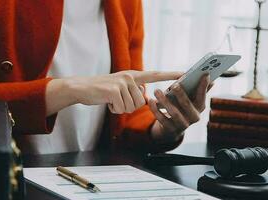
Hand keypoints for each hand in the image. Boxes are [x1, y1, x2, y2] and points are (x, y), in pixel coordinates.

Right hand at [46, 70, 182, 114]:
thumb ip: (135, 91)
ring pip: (132, 106)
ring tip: (111, 100)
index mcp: (133, 75)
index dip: (170, 75)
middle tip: (117, 100)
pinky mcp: (114, 90)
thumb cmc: (102, 90)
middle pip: (141, 102)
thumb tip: (145, 99)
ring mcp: (122, 82)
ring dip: (121, 108)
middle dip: (129, 106)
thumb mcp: (121, 88)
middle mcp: (129, 76)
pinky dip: (113, 109)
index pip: (155, 75)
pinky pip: (121, 108)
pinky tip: (106, 102)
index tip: (185, 74)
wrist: (81, 87)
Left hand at [148, 74, 212, 142]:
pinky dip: (155, 109)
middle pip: (187, 105)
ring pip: (174, 112)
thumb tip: (209, 76)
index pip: (202, 96)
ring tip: (156, 90)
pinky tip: (150, 100)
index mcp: (200, 108)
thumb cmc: (182, 107)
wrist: (172, 127)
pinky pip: (162, 119)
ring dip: (164, 101)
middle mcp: (193, 117)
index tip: (204, 74)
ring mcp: (182, 125)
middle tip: (174, 85)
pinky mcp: (170, 129)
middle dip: (181, 94)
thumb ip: (198, 89)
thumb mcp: (190, 99)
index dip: (203, 86)